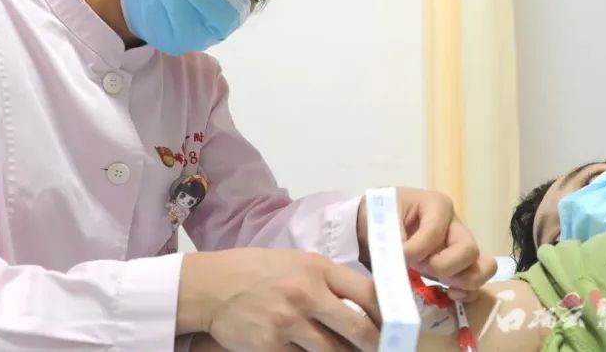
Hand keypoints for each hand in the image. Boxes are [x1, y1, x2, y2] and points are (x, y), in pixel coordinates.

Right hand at [177, 249, 380, 350]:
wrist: (211, 286)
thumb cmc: (257, 270)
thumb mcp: (297, 261)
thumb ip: (328, 280)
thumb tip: (362, 305)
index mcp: (317, 269)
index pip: (367, 292)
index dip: (387, 313)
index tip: (394, 325)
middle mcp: (307, 295)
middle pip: (358, 329)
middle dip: (374, 345)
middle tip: (381, 349)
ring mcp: (289, 322)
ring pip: (333, 351)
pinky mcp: (271, 346)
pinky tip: (312, 351)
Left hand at [357, 188, 496, 301]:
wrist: (376, 224)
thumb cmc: (381, 216)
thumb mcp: (382, 219)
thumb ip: (393, 239)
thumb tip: (405, 262)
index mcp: (437, 205)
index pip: (434, 232)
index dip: (416, 250)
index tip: (398, 255)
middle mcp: (454, 225)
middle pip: (469, 249)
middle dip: (445, 266)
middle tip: (423, 269)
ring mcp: (459, 246)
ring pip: (483, 266)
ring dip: (463, 281)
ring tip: (442, 285)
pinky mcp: (459, 265)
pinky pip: (475, 282)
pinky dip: (466, 293)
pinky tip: (447, 294)